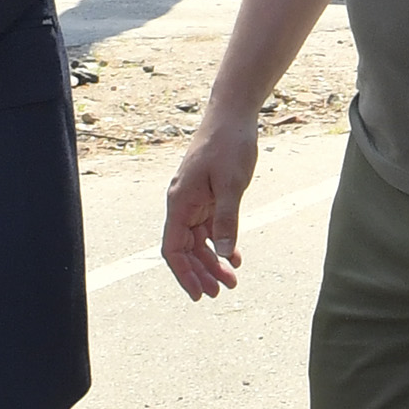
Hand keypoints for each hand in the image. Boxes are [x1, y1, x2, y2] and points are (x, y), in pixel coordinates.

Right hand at [160, 110, 258, 299]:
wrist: (233, 114)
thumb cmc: (229, 144)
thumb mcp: (231, 184)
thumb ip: (227, 219)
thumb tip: (224, 254)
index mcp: (179, 203)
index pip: (173, 249)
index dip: (183, 274)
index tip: (198, 294)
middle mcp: (182, 204)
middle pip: (186, 249)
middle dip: (201, 272)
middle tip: (220, 292)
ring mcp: (195, 200)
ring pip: (199, 241)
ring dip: (213, 261)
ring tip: (232, 280)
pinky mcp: (208, 195)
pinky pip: (210, 227)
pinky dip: (221, 242)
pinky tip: (235, 256)